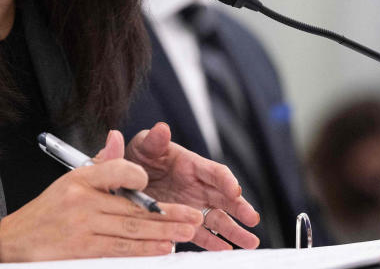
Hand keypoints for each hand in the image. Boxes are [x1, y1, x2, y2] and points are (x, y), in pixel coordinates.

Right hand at [0, 132, 202, 261]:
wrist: (16, 242)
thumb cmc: (48, 209)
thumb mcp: (69, 180)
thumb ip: (100, 164)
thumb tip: (117, 138)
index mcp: (80, 179)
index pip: (114, 171)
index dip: (136, 176)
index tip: (151, 183)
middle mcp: (82, 202)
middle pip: (132, 208)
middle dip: (167, 214)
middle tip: (192, 216)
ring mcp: (83, 229)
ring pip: (131, 231)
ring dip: (162, 234)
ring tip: (186, 233)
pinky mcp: (84, 252)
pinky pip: (120, 250)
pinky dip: (143, 250)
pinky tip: (162, 248)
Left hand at [123, 122, 260, 250]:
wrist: (127, 178)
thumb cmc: (140, 156)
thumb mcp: (144, 146)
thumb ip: (154, 141)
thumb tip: (162, 128)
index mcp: (192, 165)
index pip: (215, 172)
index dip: (225, 181)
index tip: (234, 190)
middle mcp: (198, 186)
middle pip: (224, 197)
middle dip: (240, 208)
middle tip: (252, 219)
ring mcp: (193, 206)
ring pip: (218, 219)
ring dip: (235, 230)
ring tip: (252, 243)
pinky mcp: (184, 222)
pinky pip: (201, 234)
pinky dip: (213, 243)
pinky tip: (225, 251)